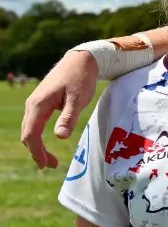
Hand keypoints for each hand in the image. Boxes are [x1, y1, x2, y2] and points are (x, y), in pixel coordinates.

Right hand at [20, 51, 97, 168]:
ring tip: (52, 160)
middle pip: (28, 134)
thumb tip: (60, 137)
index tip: (46, 165)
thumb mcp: (78, 99)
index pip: (31, 134)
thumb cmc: (80, 79)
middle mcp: (32, 104)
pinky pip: (35, 123)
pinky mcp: (41, 103)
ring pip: (31, 129)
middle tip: (52, 166)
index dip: (37, 152)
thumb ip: (69, 117)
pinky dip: (39, 136)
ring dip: (38, 145)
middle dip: (37, 152)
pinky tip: (49, 142)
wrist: (80, 61)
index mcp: (38, 105)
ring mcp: (35, 103)